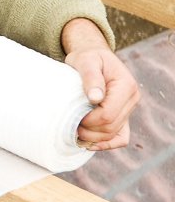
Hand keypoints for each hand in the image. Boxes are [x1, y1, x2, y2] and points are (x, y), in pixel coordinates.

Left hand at [61, 17, 139, 150]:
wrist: (93, 57)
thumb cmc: (87, 58)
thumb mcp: (86, 61)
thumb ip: (90, 78)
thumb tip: (95, 98)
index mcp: (126, 86)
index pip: (108, 114)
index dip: (89, 120)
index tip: (72, 116)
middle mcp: (132, 99)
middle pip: (110, 127)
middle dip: (88, 130)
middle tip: (69, 125)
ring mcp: (129, 109)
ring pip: (114, 134)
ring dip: (93, 138)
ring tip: (74, 131)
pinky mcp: (123, 116)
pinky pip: (121, 137)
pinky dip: (106, 144)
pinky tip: (88, 144)